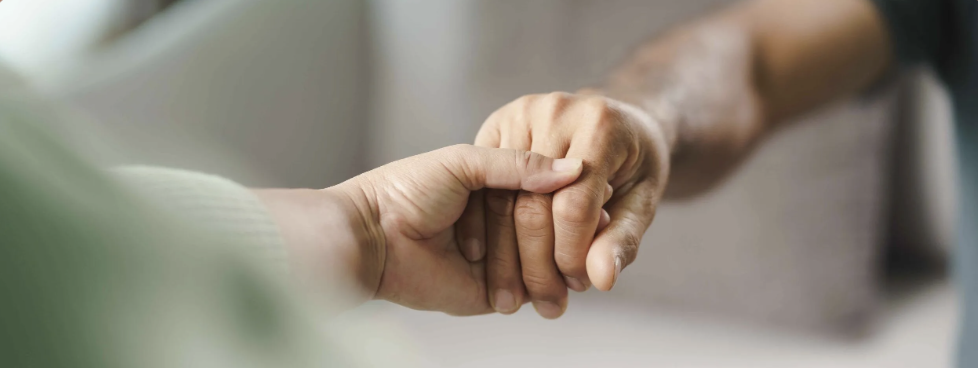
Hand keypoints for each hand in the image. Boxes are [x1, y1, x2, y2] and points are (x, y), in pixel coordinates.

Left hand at [301, 145, 582, 314]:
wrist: (372, 237)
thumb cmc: (408, 190)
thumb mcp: (464, 162)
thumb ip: (517, 165)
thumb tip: (575, 168)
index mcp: (492, 186)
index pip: (546, 190)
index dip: (573, 193)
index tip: (604, 189)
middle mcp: (499, 223)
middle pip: (551, 228)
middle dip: (575, 231)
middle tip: (603, 225)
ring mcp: (499, 259)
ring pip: (546, 262)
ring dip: (565, 262)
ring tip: (588, 256)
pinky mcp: (492, 293)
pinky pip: (530, 292)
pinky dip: (548, 287)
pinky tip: (569, 281)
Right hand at [458, 92, 671, 317]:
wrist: (616, 120)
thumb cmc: (634, 163)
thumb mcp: (642, 201)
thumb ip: (622, 239)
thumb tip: (601, 280)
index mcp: (599, 124)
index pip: (574, 205)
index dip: (572, 254)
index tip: (577, 286)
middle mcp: (554, 111)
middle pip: (532, 204)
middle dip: (537, 264)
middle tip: (547, 303)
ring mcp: (519, 114)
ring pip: (500, 199)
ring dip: (505, 256)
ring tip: (518, 297)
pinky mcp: (494, 124)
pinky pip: (483, 186)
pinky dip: (484, 231)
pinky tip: (492, 265)